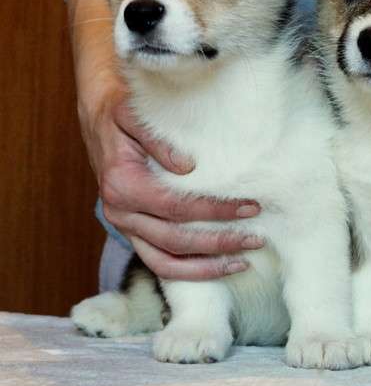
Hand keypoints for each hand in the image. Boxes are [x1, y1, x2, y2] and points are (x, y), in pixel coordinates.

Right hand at [82, 84, 262, 280]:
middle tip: (256, 238)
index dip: (214, 212)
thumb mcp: (134, 115)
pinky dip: (188, 271)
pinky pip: (158, 262)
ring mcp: (125, 226)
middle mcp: (120, 212)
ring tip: (243, 263)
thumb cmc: (121, 115)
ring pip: (166, 262)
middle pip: (175, 240)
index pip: (176, 207)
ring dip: (206, 267)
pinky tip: (217, 266)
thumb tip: (187, 166)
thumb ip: (158, 139)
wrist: (99, 121)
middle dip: (219, 242)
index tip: (250, 207)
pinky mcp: (133, 231)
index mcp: (122, 185)